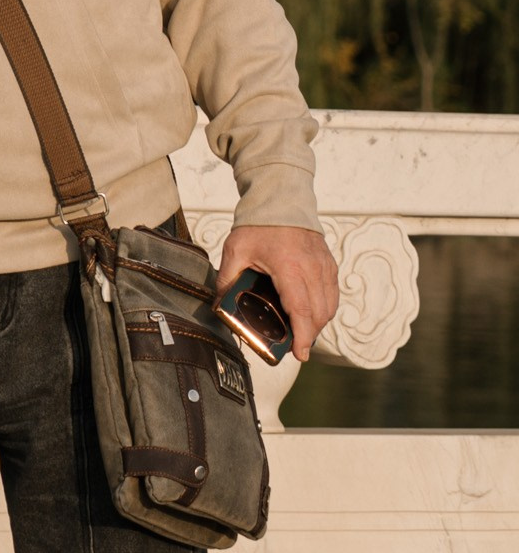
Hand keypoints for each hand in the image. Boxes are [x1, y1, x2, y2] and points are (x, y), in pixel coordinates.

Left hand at [218, 224, 337, 363]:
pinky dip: (325, 308)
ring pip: (329, 305)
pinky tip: (312, 314)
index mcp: (289, 267)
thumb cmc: (258, 225)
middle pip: (318, 313)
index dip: (302, 336)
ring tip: (302, 333)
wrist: (281, 200)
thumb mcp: (236, 251)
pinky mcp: (329, 263)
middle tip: (296, 347)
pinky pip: (333, 293)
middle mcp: (312, 268)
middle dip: (309, 335)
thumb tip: (220, 304)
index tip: (300, 353)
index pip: (301, 310)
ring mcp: (324, 266)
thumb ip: (228, 278)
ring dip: (318, 323)